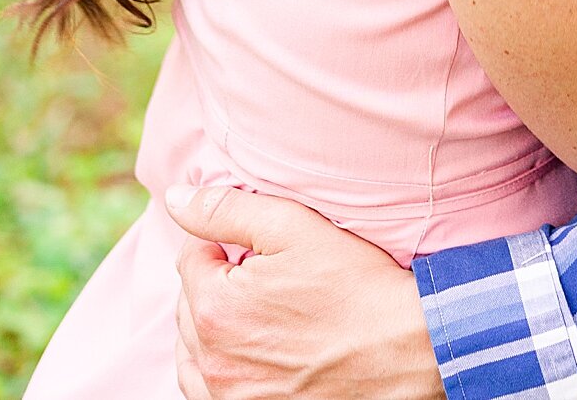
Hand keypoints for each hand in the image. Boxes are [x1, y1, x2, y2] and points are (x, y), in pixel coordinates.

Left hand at [167, 185, 444, 399]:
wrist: (402, 349)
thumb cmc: (353, 284)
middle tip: (264, 273)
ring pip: (191, 351)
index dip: (224, 243)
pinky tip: (246, 349)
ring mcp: (228, 396)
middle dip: (216, 282)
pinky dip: (213, 367)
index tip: (259, 246)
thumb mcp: (293, 227)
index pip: (191, 258)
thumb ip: (226, 210)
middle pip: (188, 304)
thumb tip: (174, 197)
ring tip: (254, 309)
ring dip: (209, 325)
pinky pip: (204, 391)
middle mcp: (212, 360)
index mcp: (215, 308)